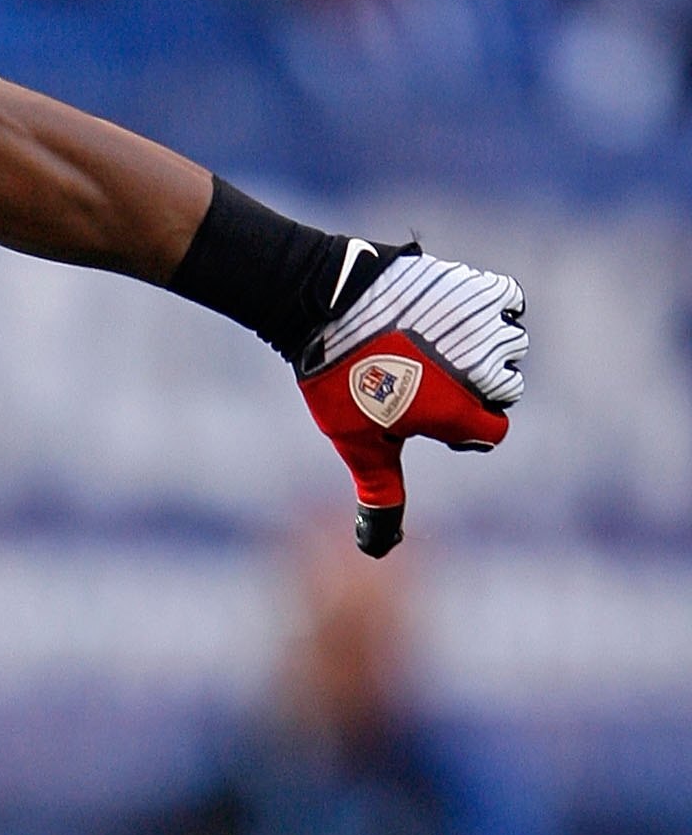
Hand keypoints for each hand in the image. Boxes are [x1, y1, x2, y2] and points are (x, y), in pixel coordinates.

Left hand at [299, 248, 527, 555]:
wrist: (326, 305)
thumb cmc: (340, 382)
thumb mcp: (358, 445)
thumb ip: (382, 493)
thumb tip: (380, 548)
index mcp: (455, 413)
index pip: (493, 433)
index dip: (465, 432)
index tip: (430, 418)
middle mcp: (479, 369)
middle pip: (505, 389)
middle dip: (475, 389)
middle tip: (427, 378)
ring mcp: (481, 325)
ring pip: (509, 346)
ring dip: (483, 348)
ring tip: (437, 346)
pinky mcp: (476, 286)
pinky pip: (510, 301)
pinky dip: (492, 311)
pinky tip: (454, 318)